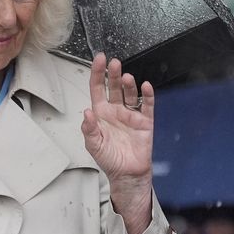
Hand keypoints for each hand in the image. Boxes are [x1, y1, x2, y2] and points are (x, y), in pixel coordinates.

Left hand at [81, 53, 153, 233]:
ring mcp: (131, 115)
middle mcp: (116, 110)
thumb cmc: (108, 159)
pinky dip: (147, 96)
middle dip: (113, 75)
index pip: (98, 89)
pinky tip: (146, 87)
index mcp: (101, 113)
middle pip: (114, 87)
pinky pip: (147, 106)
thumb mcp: (93, 145)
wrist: (127, 174)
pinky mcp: (145, 122)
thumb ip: (88, 129)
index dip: (97, 74)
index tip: (99, 59)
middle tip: (114, 63)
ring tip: (126, 77)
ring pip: (130, 94)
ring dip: (129, 85)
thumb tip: (86, 112)